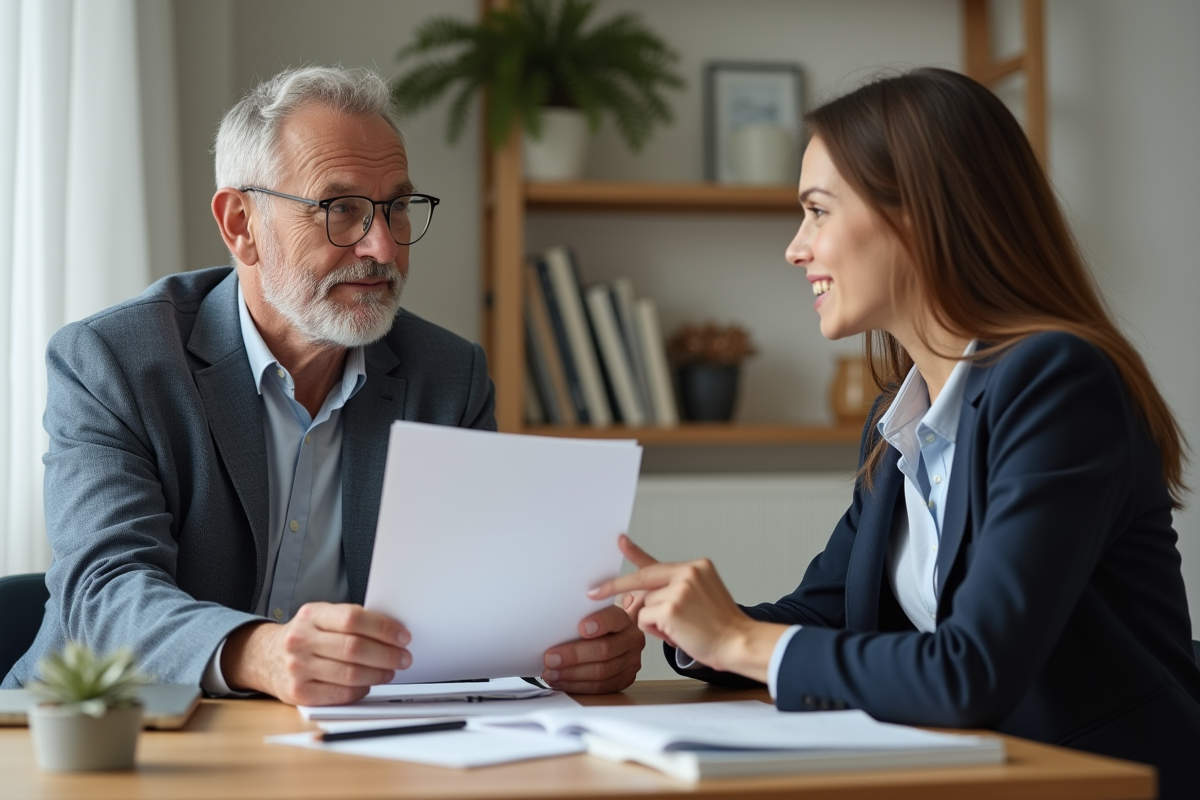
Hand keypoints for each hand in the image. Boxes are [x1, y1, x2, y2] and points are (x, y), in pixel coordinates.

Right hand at [222, 603, 410, 705]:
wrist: (265, 657)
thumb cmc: (304, 636)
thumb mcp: (320, 617)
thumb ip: (349, 620)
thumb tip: (391, 632)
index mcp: (311, 615)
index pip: (353, 618)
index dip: (383, 628)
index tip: (402, 636)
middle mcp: (301, 640)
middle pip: (354, 648)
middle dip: (387, 654)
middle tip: (403, 657)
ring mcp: (298, 668)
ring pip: (350, 674)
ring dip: (378, 674)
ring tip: (390, 671)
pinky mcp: (299, 693)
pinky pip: (340, 694)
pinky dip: (361, 690)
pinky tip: (369, 684)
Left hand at [541, 604, 644, 693]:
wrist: (616, 638)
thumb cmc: (598, 626)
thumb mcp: (592, 615)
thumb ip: (580, 616)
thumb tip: (553, 626)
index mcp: (623, 620)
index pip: (614, 619)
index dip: (599, 623)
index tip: (581, 628)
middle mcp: (631, 640)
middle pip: (604, 650)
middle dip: (574, 656)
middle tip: (551, 658)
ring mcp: (630, 662)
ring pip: (601, 672)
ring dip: (572, 675)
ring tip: (551, 673)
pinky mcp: (624, 680)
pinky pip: (600, 687)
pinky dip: (577, 686)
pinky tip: (562, 682)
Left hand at [588, 535, 784, 681]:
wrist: (739, 642)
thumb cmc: (720, 627)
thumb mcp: (699, 599)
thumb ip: (669, 592)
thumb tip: (633, 598)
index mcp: (697, 567)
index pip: (656, 562)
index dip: (633, 552)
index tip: (618, 540)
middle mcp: (688, 572)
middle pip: (642, 581)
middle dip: (616, 589)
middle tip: (594, 592)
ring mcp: (679, 589)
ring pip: (644, 604)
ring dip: (654, 622)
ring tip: (680, 629)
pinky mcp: (670, 608)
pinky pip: (644, 620)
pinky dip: (656, 632)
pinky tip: (678, 634)